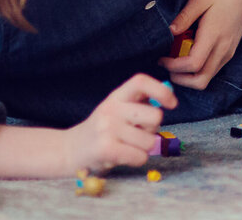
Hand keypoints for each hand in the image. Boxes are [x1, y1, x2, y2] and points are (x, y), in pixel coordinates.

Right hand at [61, 74, 175, 173]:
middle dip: (153, 129)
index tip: (172, 104)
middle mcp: (111, 109)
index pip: (141, 81)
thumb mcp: (116, 110)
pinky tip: (124, 156)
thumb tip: (168, 100)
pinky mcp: (106, 149)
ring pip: (149, 141)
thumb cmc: (102, 131)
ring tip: (126, 146)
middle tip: (137, 133)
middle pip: (155, 116)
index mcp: (116, 96)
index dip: (161, 91)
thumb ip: (139, 104)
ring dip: (143, 148)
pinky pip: (140, 156)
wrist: (69, 151)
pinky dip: (137, 160)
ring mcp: (107, 128)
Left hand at [158, 0, 241, 89]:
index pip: (193, 64)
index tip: (162, 58)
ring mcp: (229, 51)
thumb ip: (184, 17)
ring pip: (207, 77)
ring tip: (176, 60)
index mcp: (214, 35)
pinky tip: (190, 54)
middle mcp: (223, 48)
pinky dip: (199, 70)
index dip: (174, 67)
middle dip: (181, 79)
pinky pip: (213, 69)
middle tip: (167, 66)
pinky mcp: (230, 50)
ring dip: (189, 76)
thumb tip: (169, 32)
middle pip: (201, 80)